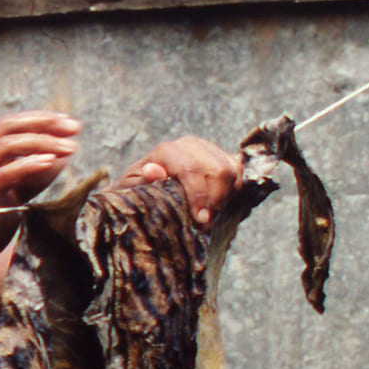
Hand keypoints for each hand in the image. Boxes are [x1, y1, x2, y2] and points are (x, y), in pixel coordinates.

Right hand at [0, 112, 79, 285]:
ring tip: (70, 148)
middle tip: (74, 128)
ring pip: (6, 146)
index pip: (7, 127)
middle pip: (7, 128)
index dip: (39, 120)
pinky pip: (3, 175)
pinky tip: (50, 162)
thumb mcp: (9, 202)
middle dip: (44, 123)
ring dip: (43, 142)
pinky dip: (28, 165)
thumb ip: (29, 181)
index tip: (68, 125)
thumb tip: (60, 159)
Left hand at [118, 136, 243, 225]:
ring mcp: (207, 148)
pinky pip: (238, 171)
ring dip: (225, 198)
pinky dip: (233, 191)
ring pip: (231, 170)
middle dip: (215, 200)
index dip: (198, 196)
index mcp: (166, 150)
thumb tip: (152, 171)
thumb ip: (141, 183)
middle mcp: (189, 144)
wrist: (143, 190)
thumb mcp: (131, 192)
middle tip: (205, 224)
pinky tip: (217, 206)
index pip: (191, 169)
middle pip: (218, 170)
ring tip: (209, 218)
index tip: (200, 220)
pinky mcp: (220, 156)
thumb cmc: (135, 194)